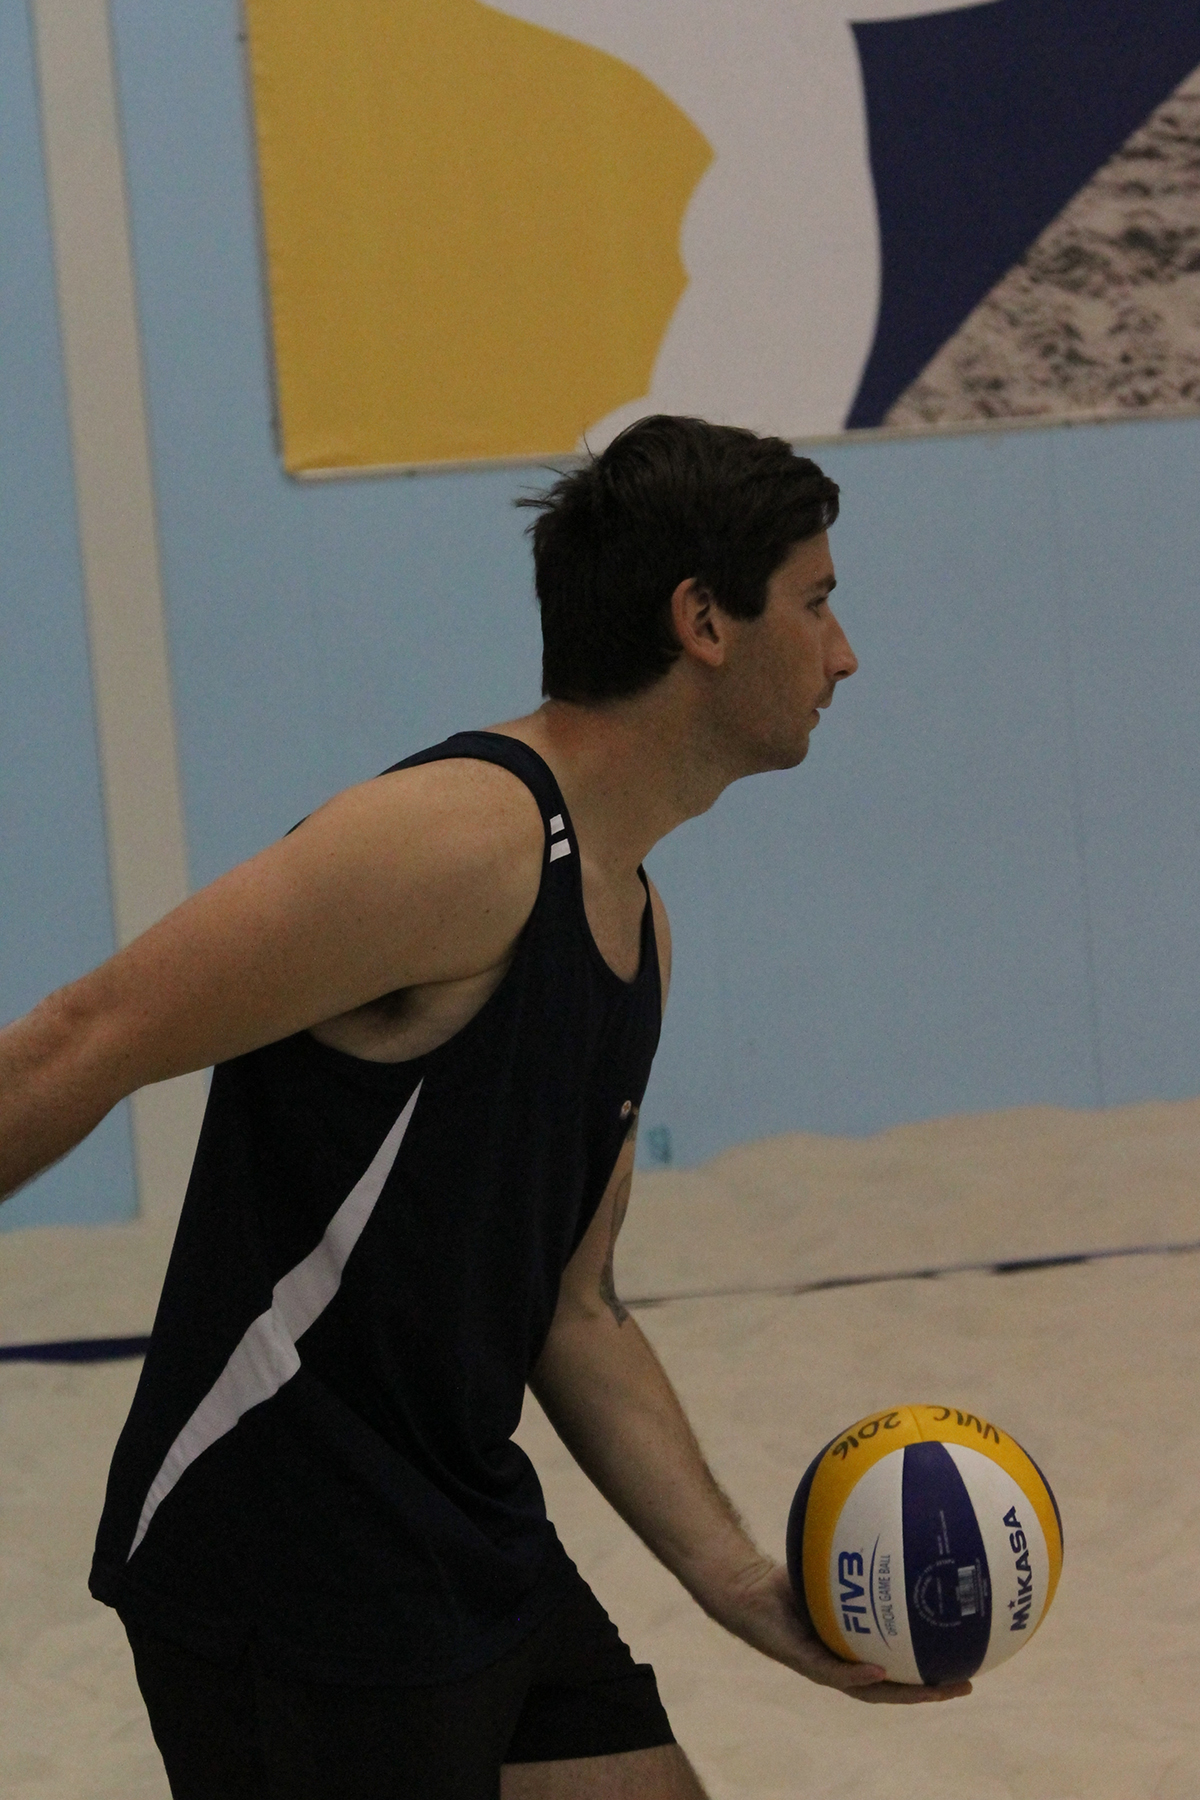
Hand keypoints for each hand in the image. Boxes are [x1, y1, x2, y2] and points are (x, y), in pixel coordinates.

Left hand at [710, 1558, 972, 1705]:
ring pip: (870, 1691)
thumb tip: (894, 1513)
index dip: (932, 1669)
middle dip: (930, 1690)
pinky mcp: (801, 1659)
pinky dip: (855, 1674)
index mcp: (854, 1645)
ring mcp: (822, 1665)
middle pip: (896, 1687)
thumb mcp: (830, 1558)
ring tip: (932, 1689)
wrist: (742, 1585)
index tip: (968, 1663)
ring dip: (903, 1694)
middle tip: (965, 1684)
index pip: (901, 1665)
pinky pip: (832, 1672)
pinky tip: (878, 1670)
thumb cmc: (786, 1574)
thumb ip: (858, 1549)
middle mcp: (843, 1661)